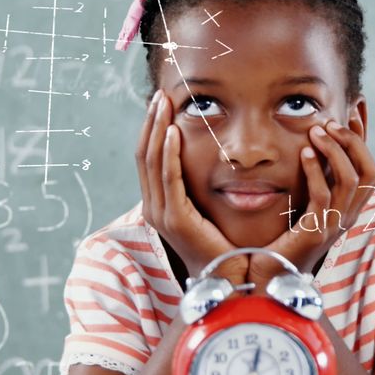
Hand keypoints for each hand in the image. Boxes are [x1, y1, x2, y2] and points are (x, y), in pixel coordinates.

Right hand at [136, 89, 247, 284]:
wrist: (229, 278)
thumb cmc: (225, 244)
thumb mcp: (207, 209)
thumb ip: (200, 188)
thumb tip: (208, 159)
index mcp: (159, 204)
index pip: (148, 159)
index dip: (152, 130)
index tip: (161, 105)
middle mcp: (153, 208)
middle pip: (144, 156)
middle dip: (152, 124)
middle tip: (160, 97)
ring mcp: (161, 214)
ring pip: (152, 163)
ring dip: (158, 130)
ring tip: (164, 105)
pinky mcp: (176, 219)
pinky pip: (169, 179)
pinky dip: (169, 153)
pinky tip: (174, 133)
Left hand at [249, 118, 374, 290]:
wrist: (268, 279)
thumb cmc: (280, 242)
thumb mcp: (302, 205)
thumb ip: (312, 182)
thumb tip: (311, 149)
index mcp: (348, 210)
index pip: (370, 170)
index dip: (365, 140)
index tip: (353, 112)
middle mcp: (347, 217)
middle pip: (371, 173)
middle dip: (354, 142)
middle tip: (330, 123)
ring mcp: (334, 225)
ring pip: (352, 180)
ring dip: (336, 151)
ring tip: (317, 132)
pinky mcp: (315, 232)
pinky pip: (324, 196)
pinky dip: (317, 171)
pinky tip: (305, 154)